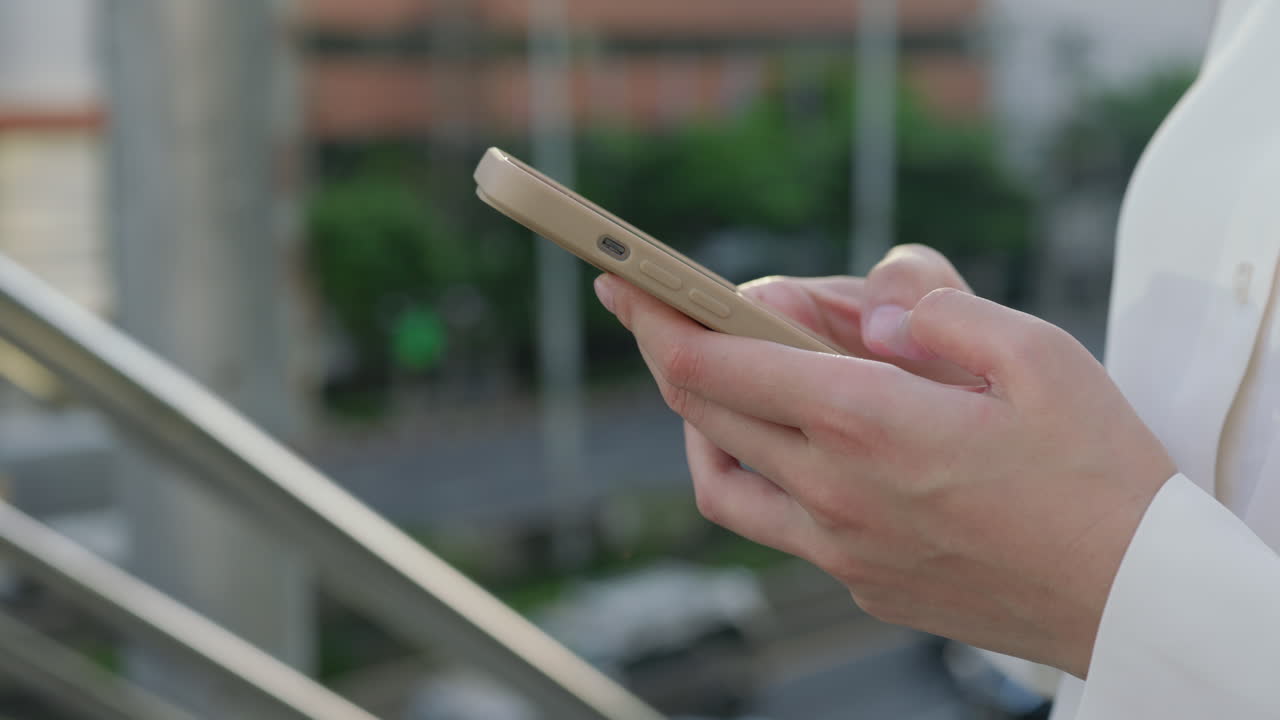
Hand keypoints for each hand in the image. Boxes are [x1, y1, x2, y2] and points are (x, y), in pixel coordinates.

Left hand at [594, 271, 1174, 677]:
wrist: (1135, 597)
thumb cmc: (1099, 473)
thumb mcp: (1036, 355)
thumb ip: (935, 314)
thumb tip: (865, 311)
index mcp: (870, 421)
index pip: (721, 361)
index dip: (659, 316)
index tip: (622, 282)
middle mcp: (836, 490)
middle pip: (704, 412)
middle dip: (673, 350)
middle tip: (672, 314)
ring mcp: (841, 548)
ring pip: (722, 481)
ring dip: (704, 422)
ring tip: (734, 378)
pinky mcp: (860, 583)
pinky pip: (775, 525)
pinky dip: (759, 473)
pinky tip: (796, 445)